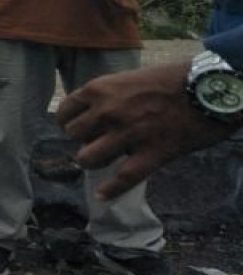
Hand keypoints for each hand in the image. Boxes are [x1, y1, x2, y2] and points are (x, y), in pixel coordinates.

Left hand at [56, 60, 236, 200]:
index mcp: (100, 89)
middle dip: (84, 140)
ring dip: (93, 161)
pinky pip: (124, 178)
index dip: (68, 121)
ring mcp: (130, 133)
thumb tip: (95, 113)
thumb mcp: (131, 78)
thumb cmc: (173, 78)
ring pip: (89, 158)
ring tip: (102, 160)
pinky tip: (101, 197)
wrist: (210, 86)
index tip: (74, 127)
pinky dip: (110, 190)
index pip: (65, 111)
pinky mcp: (153, 153)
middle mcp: (108, 111)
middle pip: (75, 136)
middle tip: (96, 140)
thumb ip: (110, 95)